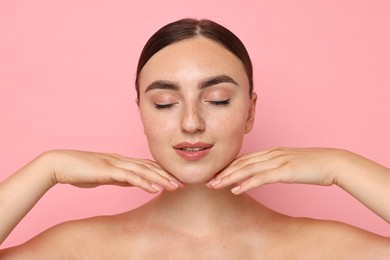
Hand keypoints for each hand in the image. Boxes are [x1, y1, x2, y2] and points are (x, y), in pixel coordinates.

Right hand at [44, 150, 181, 192]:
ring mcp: (115, 163)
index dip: (163, 172)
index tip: (176, 180)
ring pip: (144, 170)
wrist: (60, 164)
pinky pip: (129, 176)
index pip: (147, 165)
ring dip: (161, 179)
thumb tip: (134, 182)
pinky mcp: (108, 170)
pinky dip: (143, 182)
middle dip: (168, 175)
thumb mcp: (105, 175)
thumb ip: (120, 177)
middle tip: (184, 183)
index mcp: (121, 161)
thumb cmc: (80, 170)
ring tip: (175, 186)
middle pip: (150, 166)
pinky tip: (154, 188)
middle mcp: (121, 159)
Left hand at [207, 147, 346, 193]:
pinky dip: (246, 184)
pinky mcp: (284, 170)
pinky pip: (261, 178)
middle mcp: (271, 154)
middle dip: (223, 173)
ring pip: (247, 169)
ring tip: (215, 186)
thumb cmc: (312, 165)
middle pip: (241, 163)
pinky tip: (235, 190)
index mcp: (272, 152)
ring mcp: (277, 161)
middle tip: (208, 181)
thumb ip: (276, 166)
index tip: (216, 175)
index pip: (244, 159)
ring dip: (229, 178)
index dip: (228, 167)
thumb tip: (265, 173)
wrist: (332, 162)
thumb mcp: (290, 163)